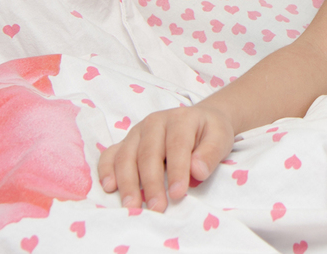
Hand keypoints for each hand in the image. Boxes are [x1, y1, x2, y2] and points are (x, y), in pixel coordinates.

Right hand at [97, 102, 233, 211]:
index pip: (176, 146)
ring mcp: (137, 132)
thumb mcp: (220, 138)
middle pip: (148, 154)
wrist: (199, 120)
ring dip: (127, 183)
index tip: (178, 194)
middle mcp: (155, 122)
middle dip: (151, 183)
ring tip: (132, 206)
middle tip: (156, 208)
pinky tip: (109, 187)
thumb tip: (197, 171)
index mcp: (180, 119)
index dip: (176, 171)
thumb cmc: (209, 133)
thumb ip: (210, 153)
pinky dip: (106, 170)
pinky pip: (110, 154)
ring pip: (126, 156)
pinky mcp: (126, 142)